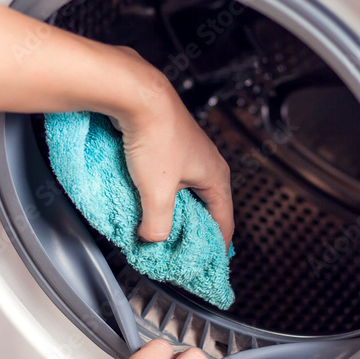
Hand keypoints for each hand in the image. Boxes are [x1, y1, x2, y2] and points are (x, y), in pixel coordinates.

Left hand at [106, 47, 234, 249]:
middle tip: (181, 249)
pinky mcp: (166, 142)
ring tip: (157, 227)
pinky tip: (142, 198)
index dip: (218, 245)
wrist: (135, 95)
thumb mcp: (157, 191)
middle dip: (193, 228)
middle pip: (204, 206)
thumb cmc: (155, 135)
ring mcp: (186, 151)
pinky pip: (166, 176)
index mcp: (215, 175)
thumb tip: (154, 239)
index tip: (211, 263)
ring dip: (172, 209)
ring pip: (183, 190)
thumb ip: (157, 223)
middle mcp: (206, 162)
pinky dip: (158, 191)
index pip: (224, 220)